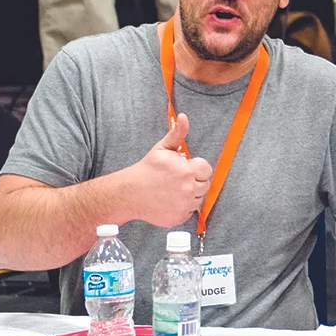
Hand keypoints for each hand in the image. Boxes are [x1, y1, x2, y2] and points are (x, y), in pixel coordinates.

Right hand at [125, 114, 212, 228]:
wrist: (129, 193)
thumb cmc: (147, 170)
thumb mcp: (162, 148)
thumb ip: (177, 133)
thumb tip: (183, 117)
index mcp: (187, 171)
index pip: (206, 170)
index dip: (197, 168)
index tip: (185, 168)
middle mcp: (188, 189)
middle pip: (204, 185)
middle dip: (194, 181)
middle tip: (177, 179)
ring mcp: (183, 206)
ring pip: (198, 199)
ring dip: (190, 194)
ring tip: (172, 189)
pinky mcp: (178, 218)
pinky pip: (189, 212)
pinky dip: (182, 207)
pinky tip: (170, 201)